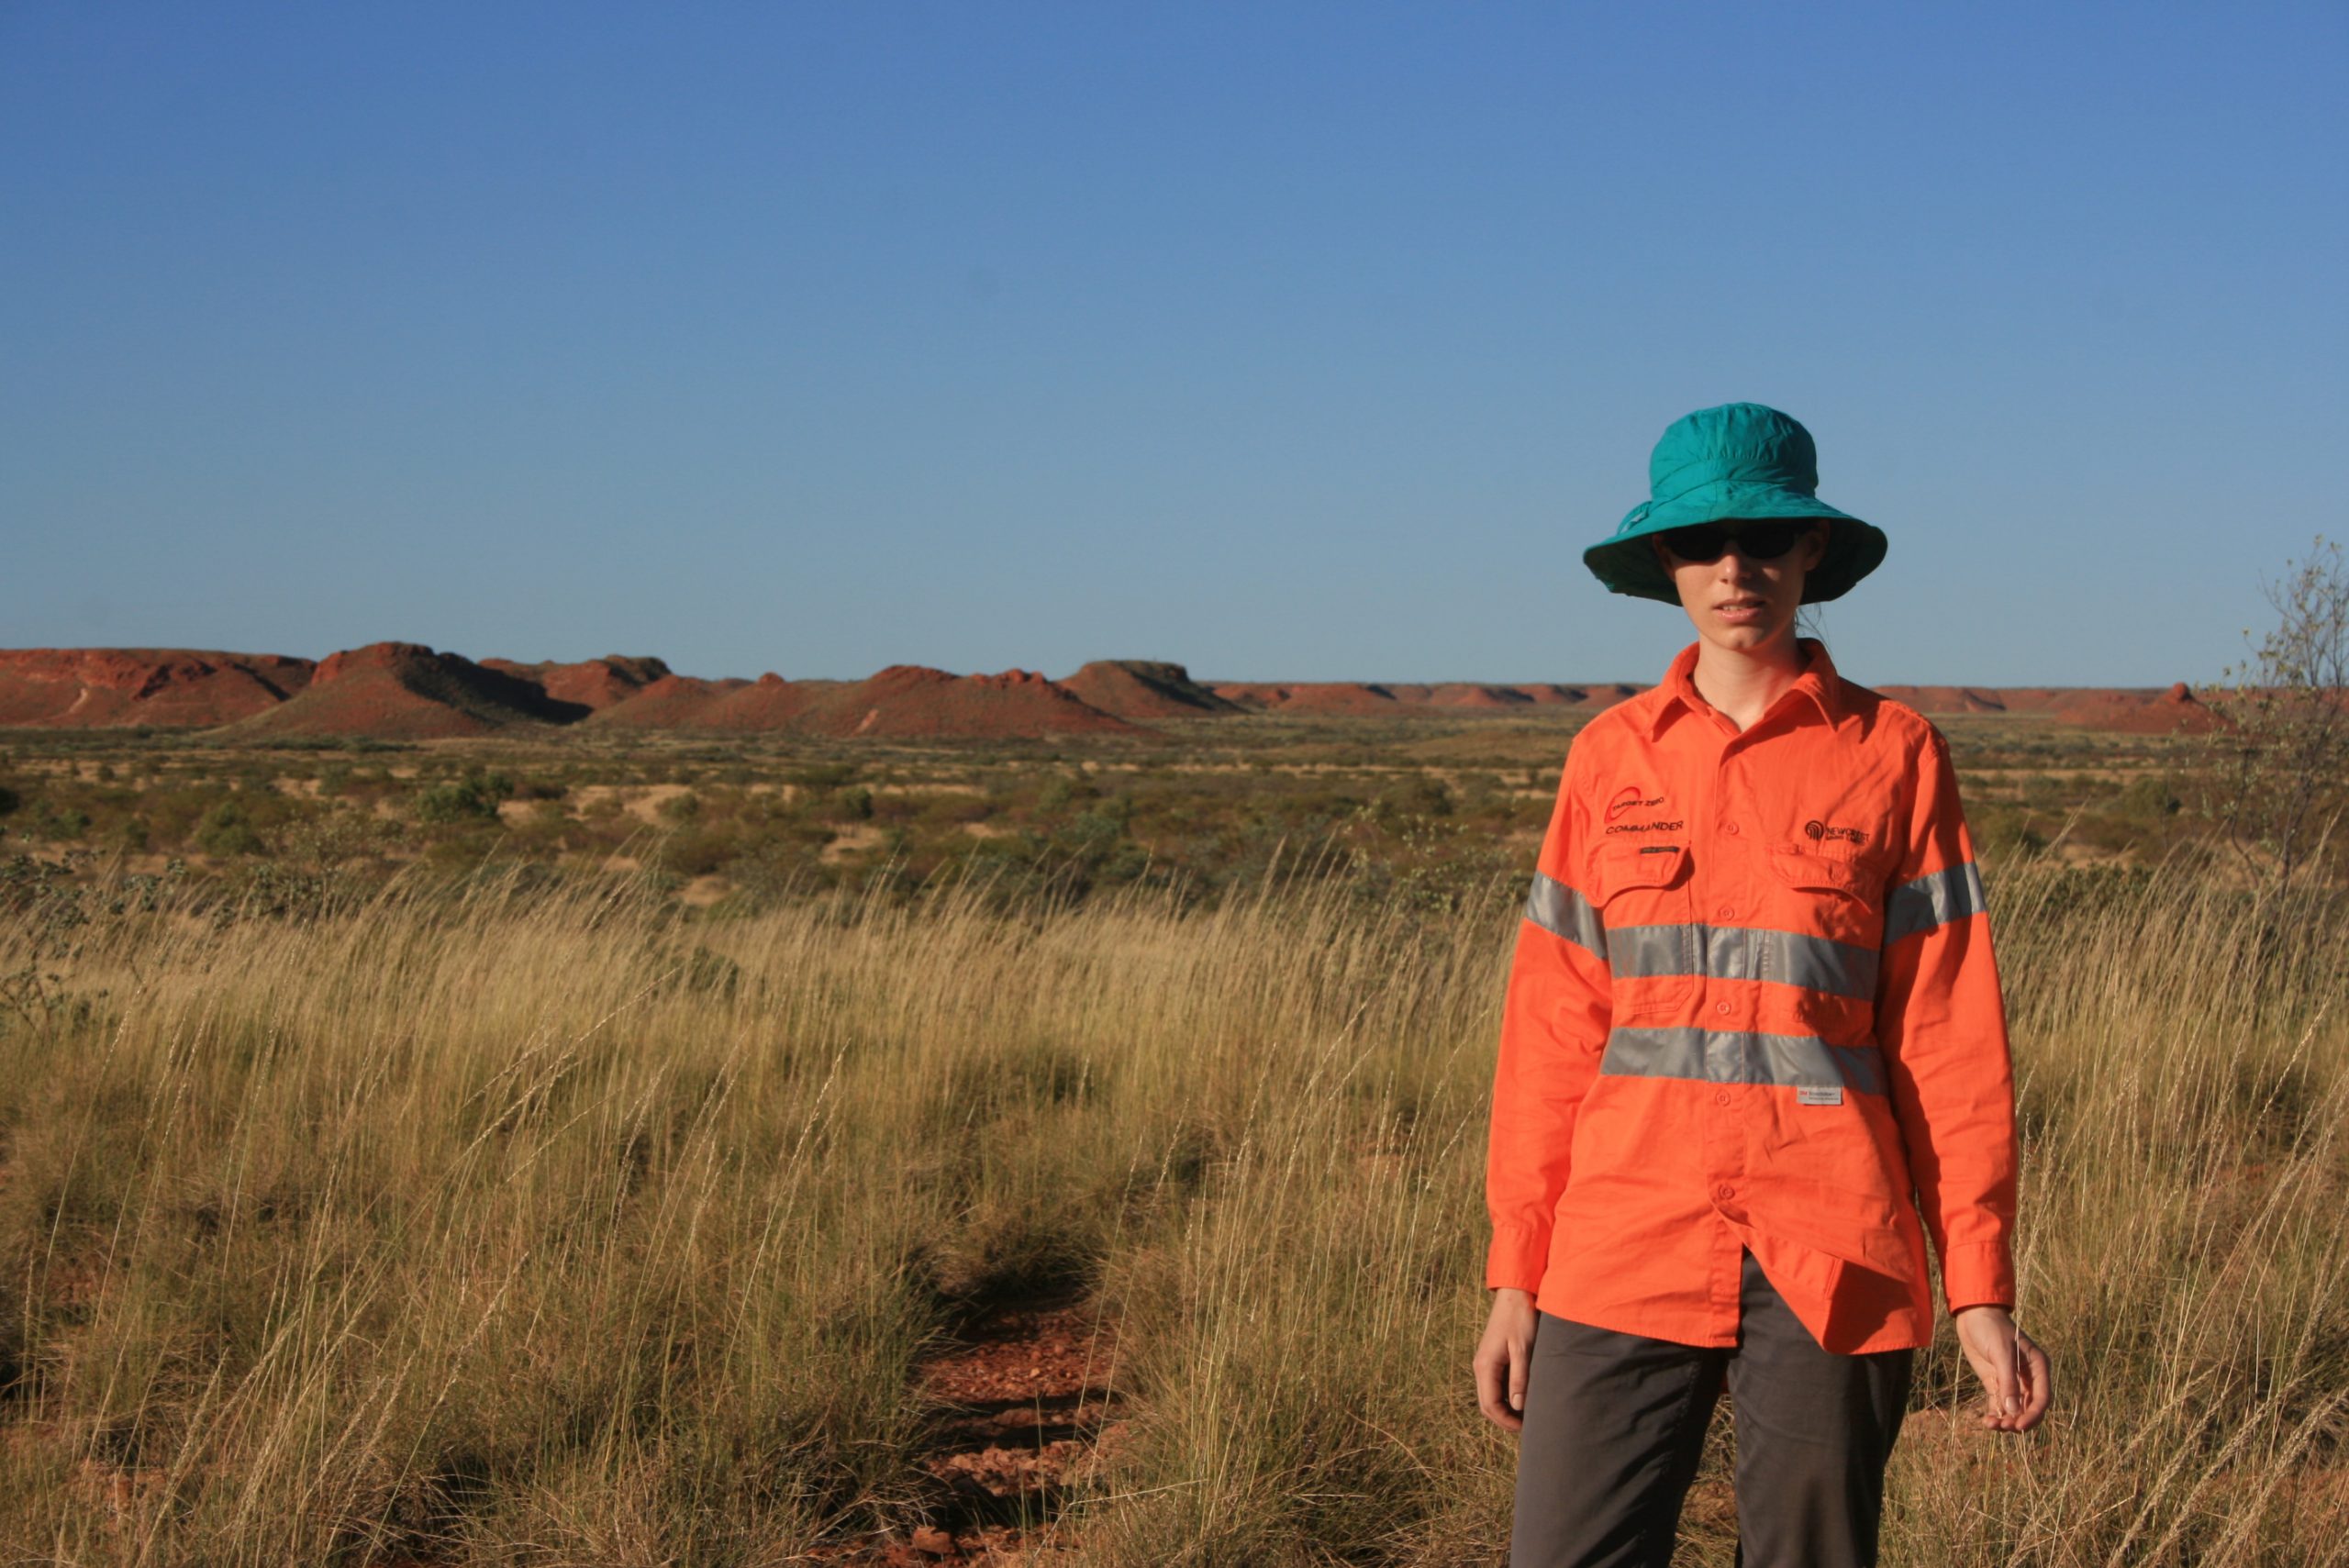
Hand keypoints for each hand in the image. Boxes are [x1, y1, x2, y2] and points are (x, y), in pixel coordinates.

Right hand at [1474, 1287, 1538, 1432]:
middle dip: (1504, 1419)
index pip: (1489, 1405)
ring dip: (1504, 1409)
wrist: (1515, 1295)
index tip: (1524, 1428)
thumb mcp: (1523, 1350)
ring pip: (1490, 1396)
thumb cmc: (1520, 1320)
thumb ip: (1519, 1378)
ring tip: (1526, 1415)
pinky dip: (1505, 1396)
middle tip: (1526, 1426)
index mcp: (1485, 1366)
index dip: (1505, 1421)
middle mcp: (1481, 1367)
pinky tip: (1522, 1397)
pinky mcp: (1493, 1359)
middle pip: (1487, 1404)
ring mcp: (1485, 1363)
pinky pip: (1495, 1385)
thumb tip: (1517, 1406)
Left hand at [1953, 1305, 2051, 1432]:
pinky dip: (1995, 1415)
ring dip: (2006, 1421)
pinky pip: (1999, 1405)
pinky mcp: (1996, 1383)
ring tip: (1991, 1425)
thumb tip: (2013, 1411)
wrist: (1973, 1315)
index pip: (2042, 1398)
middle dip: (2019, 1421)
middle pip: (2030, 1408)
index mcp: (2039, 1368)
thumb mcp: (2001, 1353)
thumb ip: (2008, 1381)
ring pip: (2015, 1410)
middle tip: (2004, 1427)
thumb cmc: (1992, 1329)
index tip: (2020, 1426)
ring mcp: (2012, 1382)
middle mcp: (2028, 1378)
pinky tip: (1987, 1421)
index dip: (2033, 1415)